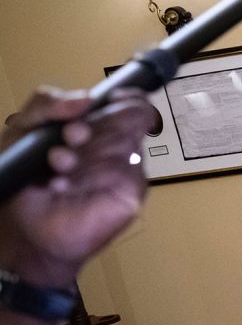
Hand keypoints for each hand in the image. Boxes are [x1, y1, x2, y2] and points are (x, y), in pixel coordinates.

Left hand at [0, 87, 156, 288]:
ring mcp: (128, 173)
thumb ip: (46, 104)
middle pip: (131, 119)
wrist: (24, 227)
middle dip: (98, 124)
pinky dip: (88, 177)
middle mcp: (120, 149)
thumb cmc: (28, 179)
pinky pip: (121, 174)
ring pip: (125, 145)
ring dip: (86, 153)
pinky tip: (62, 186)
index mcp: (101, 129)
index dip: (128, 98)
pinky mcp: (129, 196)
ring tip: (57, 165)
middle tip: (70, 135)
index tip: (108, 98)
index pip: (134, 105)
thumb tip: (85, 99)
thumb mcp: (24, 131)